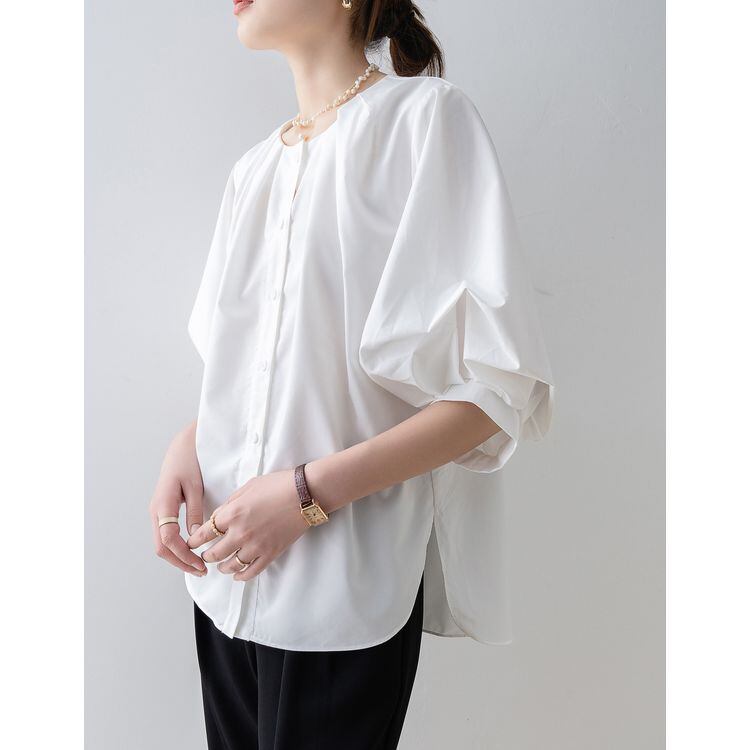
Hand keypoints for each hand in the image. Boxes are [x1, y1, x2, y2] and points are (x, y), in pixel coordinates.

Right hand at [149, 421, 206, 575]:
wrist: (181, 448)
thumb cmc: (189, 463)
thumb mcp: (195, 487)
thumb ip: (195, 512)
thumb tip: (195, 538)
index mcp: (163, 505)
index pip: (168, 539)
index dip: (183, 555)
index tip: (199, 565)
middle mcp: (156, 511)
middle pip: (162, 547)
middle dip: (180, 562)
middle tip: (201, 571)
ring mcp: (157, 513)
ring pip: (162, 544)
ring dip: (178, 557)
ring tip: (197, 566)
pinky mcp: (162, 512)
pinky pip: (165, 536)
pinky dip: (176, 548)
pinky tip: (191, 551)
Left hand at [187, 469, 308, 580]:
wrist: (305, 494)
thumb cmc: (278, 485)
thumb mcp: (247, 487)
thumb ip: (230, 504)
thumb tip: (219, 517)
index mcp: (232, 513)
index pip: (204, 533)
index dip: (194, 540)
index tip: (191, 543)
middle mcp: (240, 533)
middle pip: (214, 553)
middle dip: (206, 555)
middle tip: (205, 555)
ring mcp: (256, 546)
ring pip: (230, 565)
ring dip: (222, 567)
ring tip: (220, 566)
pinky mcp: (270, 553)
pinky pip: (251, 571)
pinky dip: (241, 576)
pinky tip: (237, 575)